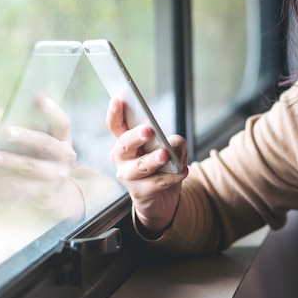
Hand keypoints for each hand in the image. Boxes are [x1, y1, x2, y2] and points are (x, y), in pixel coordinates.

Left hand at [0, 96, 82, 217]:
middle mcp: (65, 156)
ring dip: (11, 161)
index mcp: (64, 139)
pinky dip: (6, 181)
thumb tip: (8, 111)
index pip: (62, 123)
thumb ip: (35, 130)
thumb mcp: (48, 144)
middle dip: (25, 137)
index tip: (38, 97)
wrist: (59, 195)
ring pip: (32, 167)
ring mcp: (56, 176)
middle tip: (5, 131)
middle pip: (45, 144)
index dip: (52, 111)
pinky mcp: (45, 193)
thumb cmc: (45, 160)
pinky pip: (24, 187)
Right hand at [106, 98, 187, 234]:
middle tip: (148, 130)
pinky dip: (171, 177)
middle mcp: (122, 158)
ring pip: (140, 166)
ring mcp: (128, 177)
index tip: (118, 98)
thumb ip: (174, 143)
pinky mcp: (139, 193)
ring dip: (152, 159)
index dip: (115, 113)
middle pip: (124, 145)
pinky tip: (182, 171)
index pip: (116, 125)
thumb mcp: (172, 149)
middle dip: (135, 137)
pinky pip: (156, 183)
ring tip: (164, 155)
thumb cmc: (163, 167)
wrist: (163, 198)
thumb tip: (172, 146)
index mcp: (125, 142)